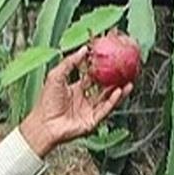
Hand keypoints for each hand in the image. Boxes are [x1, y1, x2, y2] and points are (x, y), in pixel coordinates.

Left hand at [18, 46, 132, 157]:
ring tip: (129, 81)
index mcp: (75, 89)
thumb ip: (70, 62)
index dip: (101, 68)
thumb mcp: (56, 76)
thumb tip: (83, 50)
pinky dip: (113, 100)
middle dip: (115, 80)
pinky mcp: (93, 120)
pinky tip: (119, 92)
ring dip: (119, 90)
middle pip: (104, 88)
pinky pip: (106, 109)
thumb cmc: (46, 102)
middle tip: (124, 71)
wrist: (44, 124)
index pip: (92, 77)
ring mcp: (89, 110)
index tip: (109, 59)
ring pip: (108, 99)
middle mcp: (84, 100)